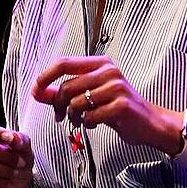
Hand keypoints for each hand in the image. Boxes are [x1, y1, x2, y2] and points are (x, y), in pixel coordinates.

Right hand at [0, 120, 33, 187]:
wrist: (17, 182)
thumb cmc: (17, 158)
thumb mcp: (23, 147)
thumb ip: (20, 139)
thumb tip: (14, 138)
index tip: (11, 139)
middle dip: (6, 157)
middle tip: (21, 163)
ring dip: (4, 170)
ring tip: (15, 173)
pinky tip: (5, 182)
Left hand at [31, 55, 182, 153]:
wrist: (150, 123)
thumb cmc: (118, 107)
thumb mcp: (90, 95)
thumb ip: (63, 92)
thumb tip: (37, 91)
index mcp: (100, 63)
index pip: (64, 63)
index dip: (45, 77)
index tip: (36, 90)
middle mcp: (109, 71)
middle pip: (67, 86)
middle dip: (57, 105)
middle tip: (59, 116)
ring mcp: (116, 88)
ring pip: (76, 103)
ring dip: (73, 117)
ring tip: (80, 120)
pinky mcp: (121, 105)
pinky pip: (90, 117)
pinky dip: (87, 124)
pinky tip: (94, 123)